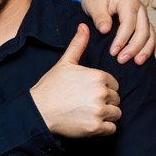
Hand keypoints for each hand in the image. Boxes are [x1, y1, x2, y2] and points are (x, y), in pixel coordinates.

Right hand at [30, 23, 121, 137]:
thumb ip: (78, 44)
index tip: (88, 93)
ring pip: (116, 114)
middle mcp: (101, 92)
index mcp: (98, 76)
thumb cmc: (51, 87)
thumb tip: (83, 26)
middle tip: (86, 104)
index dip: (102, 89)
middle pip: (116, 99)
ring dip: (106, 116)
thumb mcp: (65, 63)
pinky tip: (89, 123)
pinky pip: (111, 129)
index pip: (114, 84)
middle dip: (105, 102)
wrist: (39, 111)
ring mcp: (99, 110)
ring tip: (88, 114)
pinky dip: (103, 128)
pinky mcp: (95, 127)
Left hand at [80, 0, 155, 64]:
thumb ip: (100, 17)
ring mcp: (143, 16)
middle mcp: (140, 9)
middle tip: (122, 60)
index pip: (129, 24)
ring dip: (146, 50)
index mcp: (128, 2)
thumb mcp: (94, 4)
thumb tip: (105, 30)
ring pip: (150, 35)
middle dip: (134, 48)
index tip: (113, 52)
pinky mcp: (143, 23)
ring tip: (138, 62)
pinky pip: (152, 35)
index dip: (122, 39)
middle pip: (142, 31)